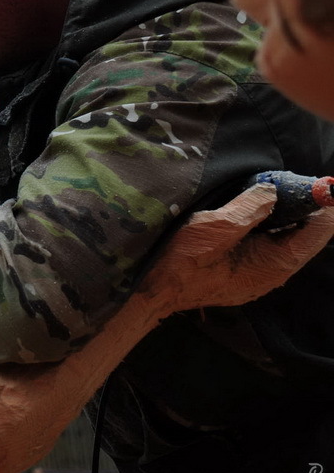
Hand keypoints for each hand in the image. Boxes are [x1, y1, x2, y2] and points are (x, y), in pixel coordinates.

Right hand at [142, 183, 333, 310]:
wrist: (155, 291)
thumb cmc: (184, 262)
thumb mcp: (216, 227)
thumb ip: (250, 207)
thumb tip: (273, 191)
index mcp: (276, 263)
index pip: (319, 231)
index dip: (323, 204)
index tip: (319, 182)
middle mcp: (275, 273)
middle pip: (305, 234)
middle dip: (300, 206)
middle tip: (285, 181)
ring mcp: (260, 276)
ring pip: (286, 239)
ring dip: (282, 215)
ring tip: (268, 191)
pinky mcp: (245, 274)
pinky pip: (269, 246)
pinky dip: (268, 227)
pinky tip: (252, 213)